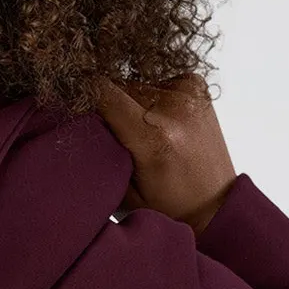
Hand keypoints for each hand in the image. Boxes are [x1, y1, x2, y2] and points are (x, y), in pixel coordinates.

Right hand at [91, 71, 236, 236]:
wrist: (215, 206)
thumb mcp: (124, 191)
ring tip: (144, 133)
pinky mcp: (196, 84)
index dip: (83, 95)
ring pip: (135, 84)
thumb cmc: (168, 207)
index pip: (103, 93)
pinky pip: (156, 82)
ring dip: (130, 103)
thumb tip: (77, 116)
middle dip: (109, 107)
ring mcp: (189, 93)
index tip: (72, 103)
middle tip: (117, 137)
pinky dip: (151, 98)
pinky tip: (161, 122)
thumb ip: (102, 152)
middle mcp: (174, 109)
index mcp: (154, 138)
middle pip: (118, 88)